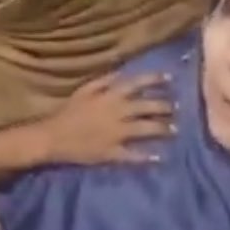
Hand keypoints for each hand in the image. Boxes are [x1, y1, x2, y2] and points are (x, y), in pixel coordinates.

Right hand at [39, 72, 175, 164]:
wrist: (53, 137)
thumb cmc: (68, 111)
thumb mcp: (84, 90)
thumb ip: (105, 80)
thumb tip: (123, 73)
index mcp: (110, 96)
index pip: (138, 83)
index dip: (156, 79)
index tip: (170, 78)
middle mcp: (118, 113)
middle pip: (148, 107)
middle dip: (165, 107)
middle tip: (176, 108)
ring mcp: (117, 134)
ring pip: (146, 129)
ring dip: (163, 129)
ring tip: (175, 130)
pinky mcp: (113, 152)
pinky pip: (135, 155)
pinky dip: (148, 156)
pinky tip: (160, 156)